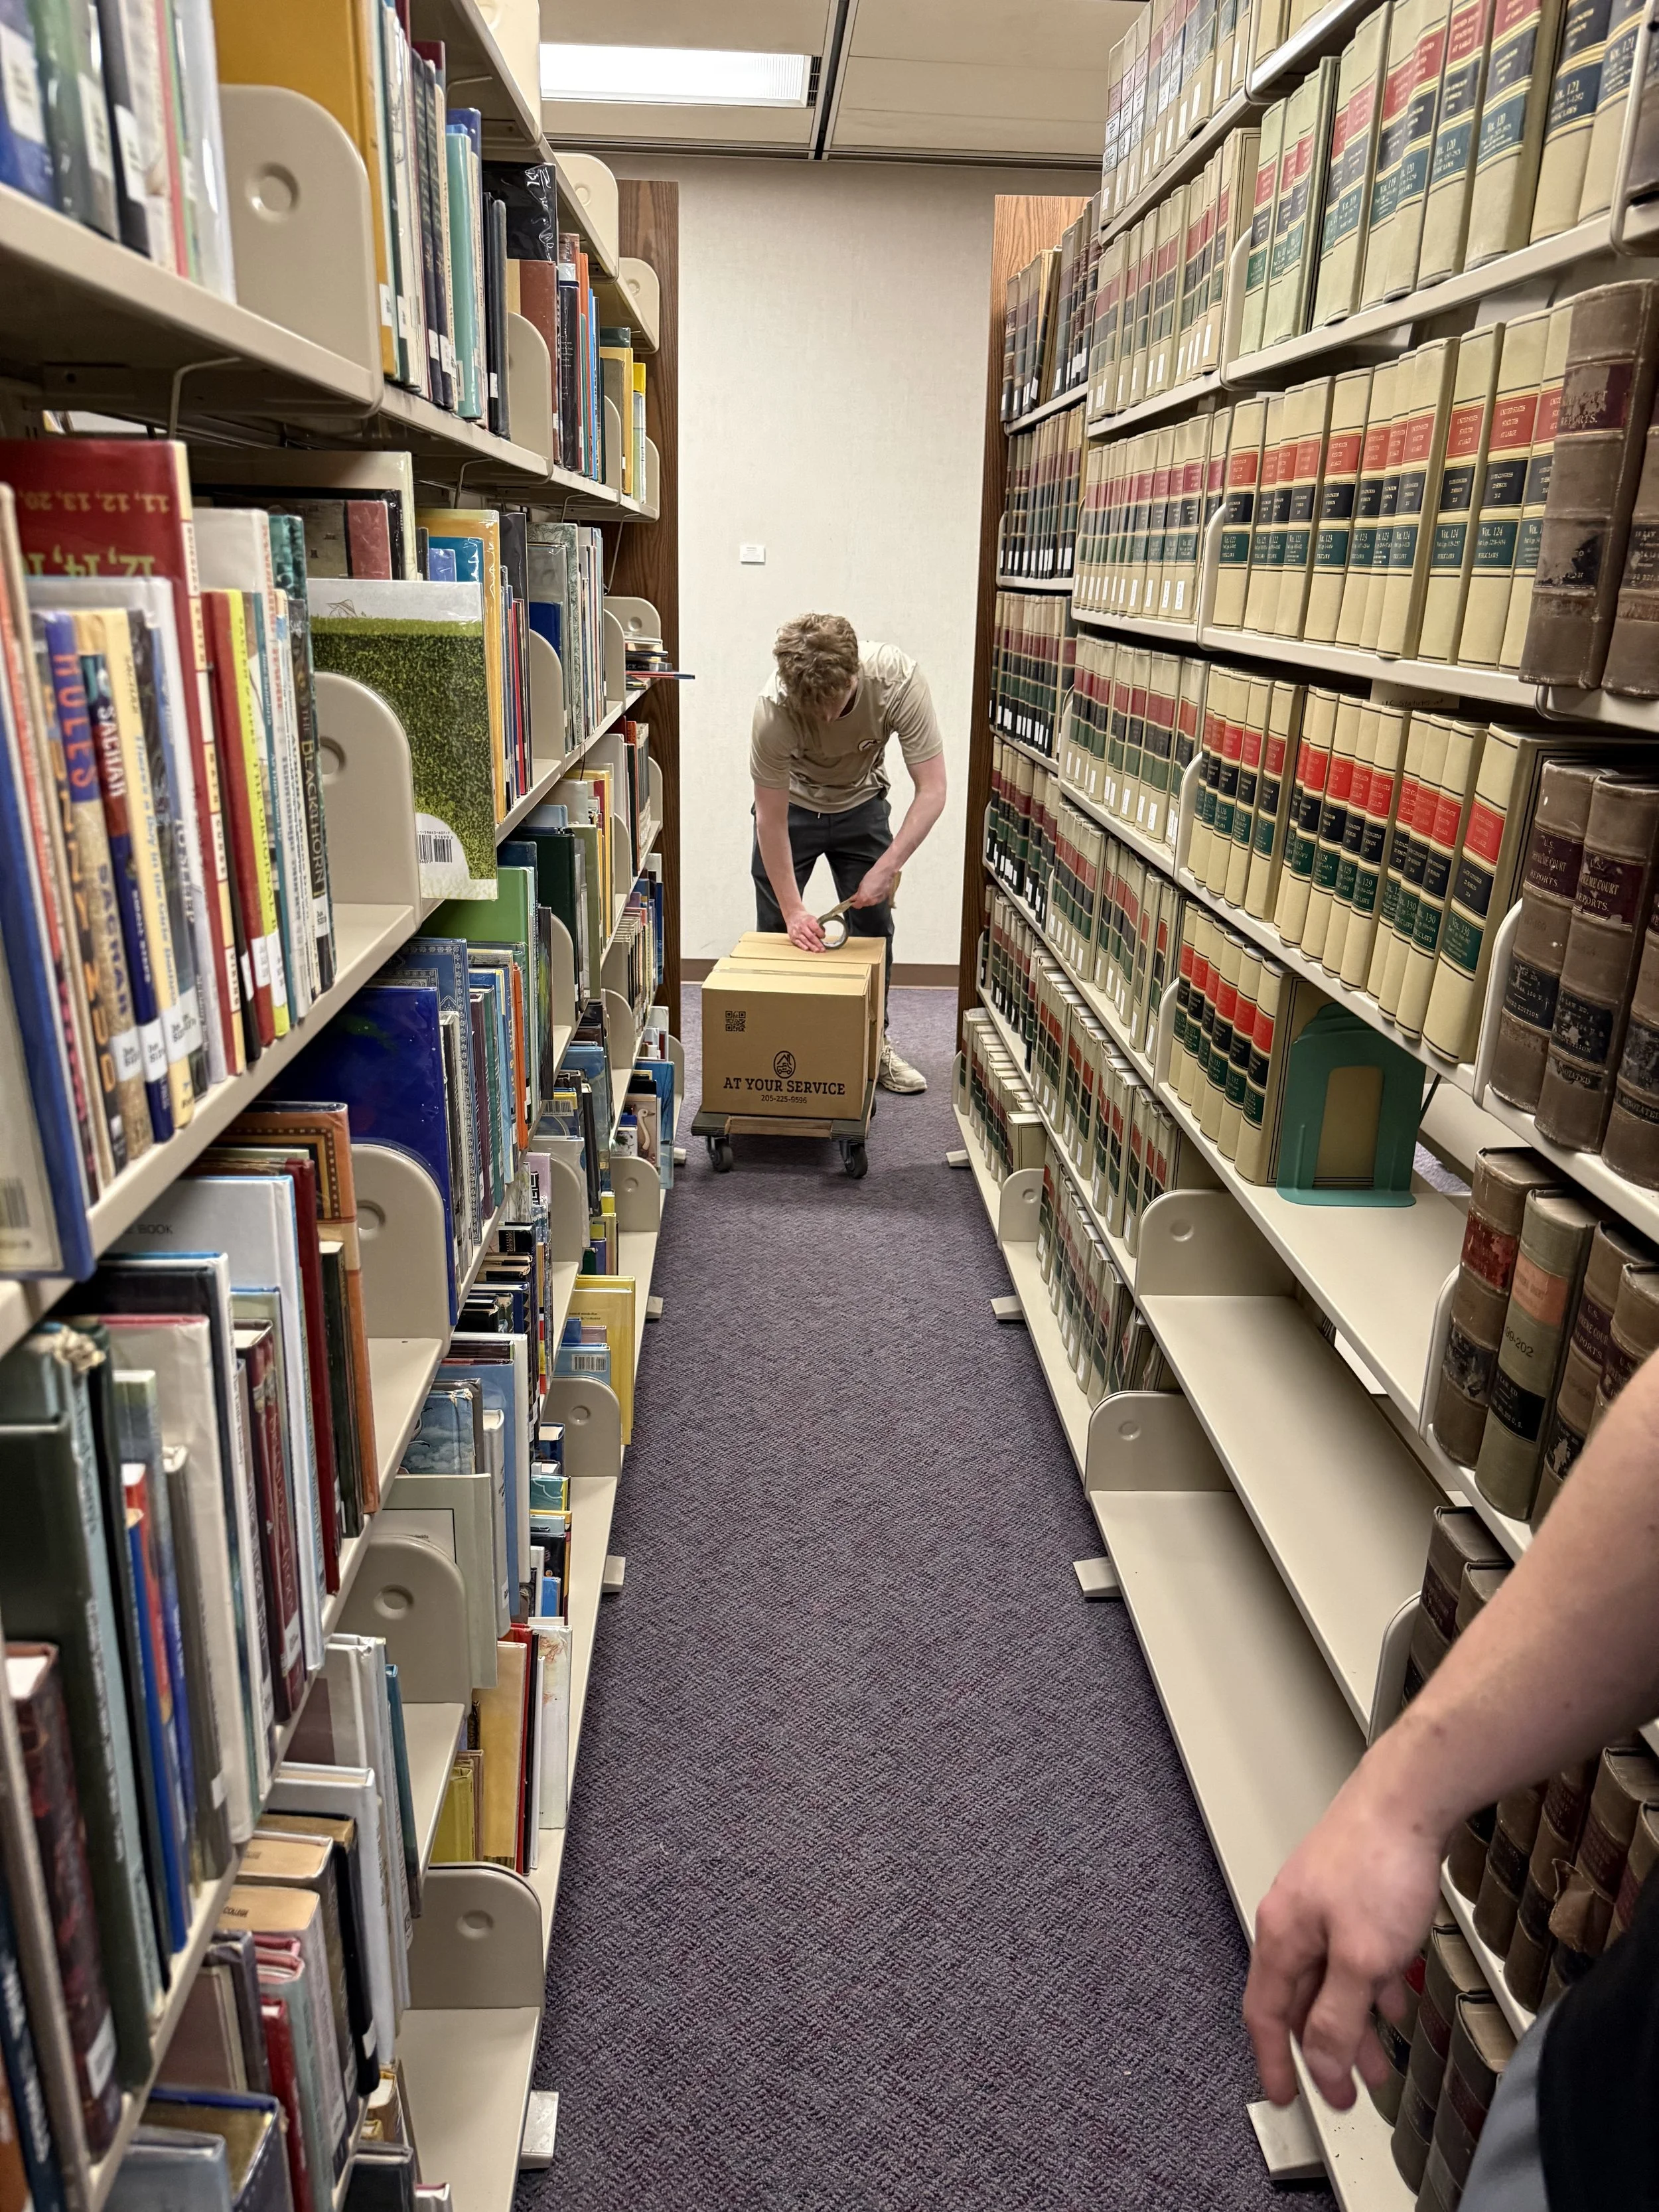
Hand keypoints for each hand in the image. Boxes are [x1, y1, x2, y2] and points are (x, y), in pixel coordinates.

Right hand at [785, 908, 824, 951]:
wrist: (793, 917)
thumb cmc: (804, 919)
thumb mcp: (812, 919)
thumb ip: (818, 926)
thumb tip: (823, 933)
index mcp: (808, 921)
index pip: (815, 928)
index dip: (820, 933)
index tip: (823, 936)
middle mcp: (802, 927)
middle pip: (811, 936)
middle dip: (817, 944)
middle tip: (822, 949)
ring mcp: (797, 932)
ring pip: (805, 941)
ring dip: (812, 947)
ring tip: (817, 950)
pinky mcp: (793, 937)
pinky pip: (798, 943)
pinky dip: (803, 946)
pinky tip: (808, 949)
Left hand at [851, 854, 898, 908]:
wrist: (885, 872)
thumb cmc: (873, 876)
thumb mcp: (861, 884)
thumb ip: (858, 894)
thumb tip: (854, 898)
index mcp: (864, 898)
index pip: (857, 906)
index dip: (854, 903)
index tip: (854, 899)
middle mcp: (871, 902)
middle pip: (864, 904)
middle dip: (862, 899)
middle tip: (863, 892)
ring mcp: (878, 901)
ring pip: (871, 902)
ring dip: (869, 898)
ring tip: (871, 889)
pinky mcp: (884, 898)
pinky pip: (877, 900)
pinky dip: (876, 896)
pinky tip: (876, 890)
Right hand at [1243, 1748, 1445, 2110]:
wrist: (1410, 1796)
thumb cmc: (1379, 1864)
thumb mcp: (1362, 1959)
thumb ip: (1337, 2017)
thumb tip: (1318, 2064)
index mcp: (1282, 1935)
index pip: (1264, 2013)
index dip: (1273, 2061)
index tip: (1285, 2097)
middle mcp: (1293, 1918)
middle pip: (1299, 1999)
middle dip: (1324, 2050)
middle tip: (1346, 2090)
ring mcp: (1321, 1901)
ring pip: (1331, 1978)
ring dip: (1354, 2022)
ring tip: (1382, 2060)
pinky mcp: (1350, 1889)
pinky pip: (1353, 1952)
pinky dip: (1371, 1984)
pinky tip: (1397, 1996)